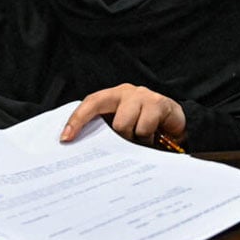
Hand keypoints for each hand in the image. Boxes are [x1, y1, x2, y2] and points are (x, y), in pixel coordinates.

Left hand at [61, 84, 186, 146]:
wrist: (174, 125)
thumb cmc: (142, 126)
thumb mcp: (121, 128)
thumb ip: (105, 131)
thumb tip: (81, 147)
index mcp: (112, 97)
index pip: (91, 103)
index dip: (77, 119)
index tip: (66, 138)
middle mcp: (126, 92)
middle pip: (113, 121)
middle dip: (119, 138)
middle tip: (126, 142)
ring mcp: (143, 96)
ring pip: (127, 125)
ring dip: (134, 138)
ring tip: (142, 139)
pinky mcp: (159, 102)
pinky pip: (146, 126)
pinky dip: (148, 138)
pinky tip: (154, 136)